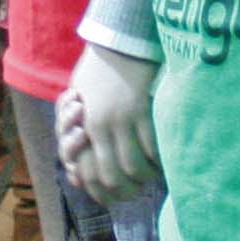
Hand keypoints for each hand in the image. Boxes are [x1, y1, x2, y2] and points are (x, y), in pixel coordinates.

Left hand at [56, 41, 158, 203]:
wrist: (118, 44)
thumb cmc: (96, 74)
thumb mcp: (80, 104)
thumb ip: (80, 136)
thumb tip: (77, 172)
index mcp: (86, 126)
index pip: (92, 173)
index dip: (105, 191)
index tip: (116, 196)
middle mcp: (102, 126)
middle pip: (114, 175)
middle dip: (126, 189)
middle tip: (136, 190)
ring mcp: (123, 118)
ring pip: (135, 165)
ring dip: (145, 176)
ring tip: (151, 177)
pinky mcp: (143, 109)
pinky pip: (153, 145)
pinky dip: (158, 159)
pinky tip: (162, 160)